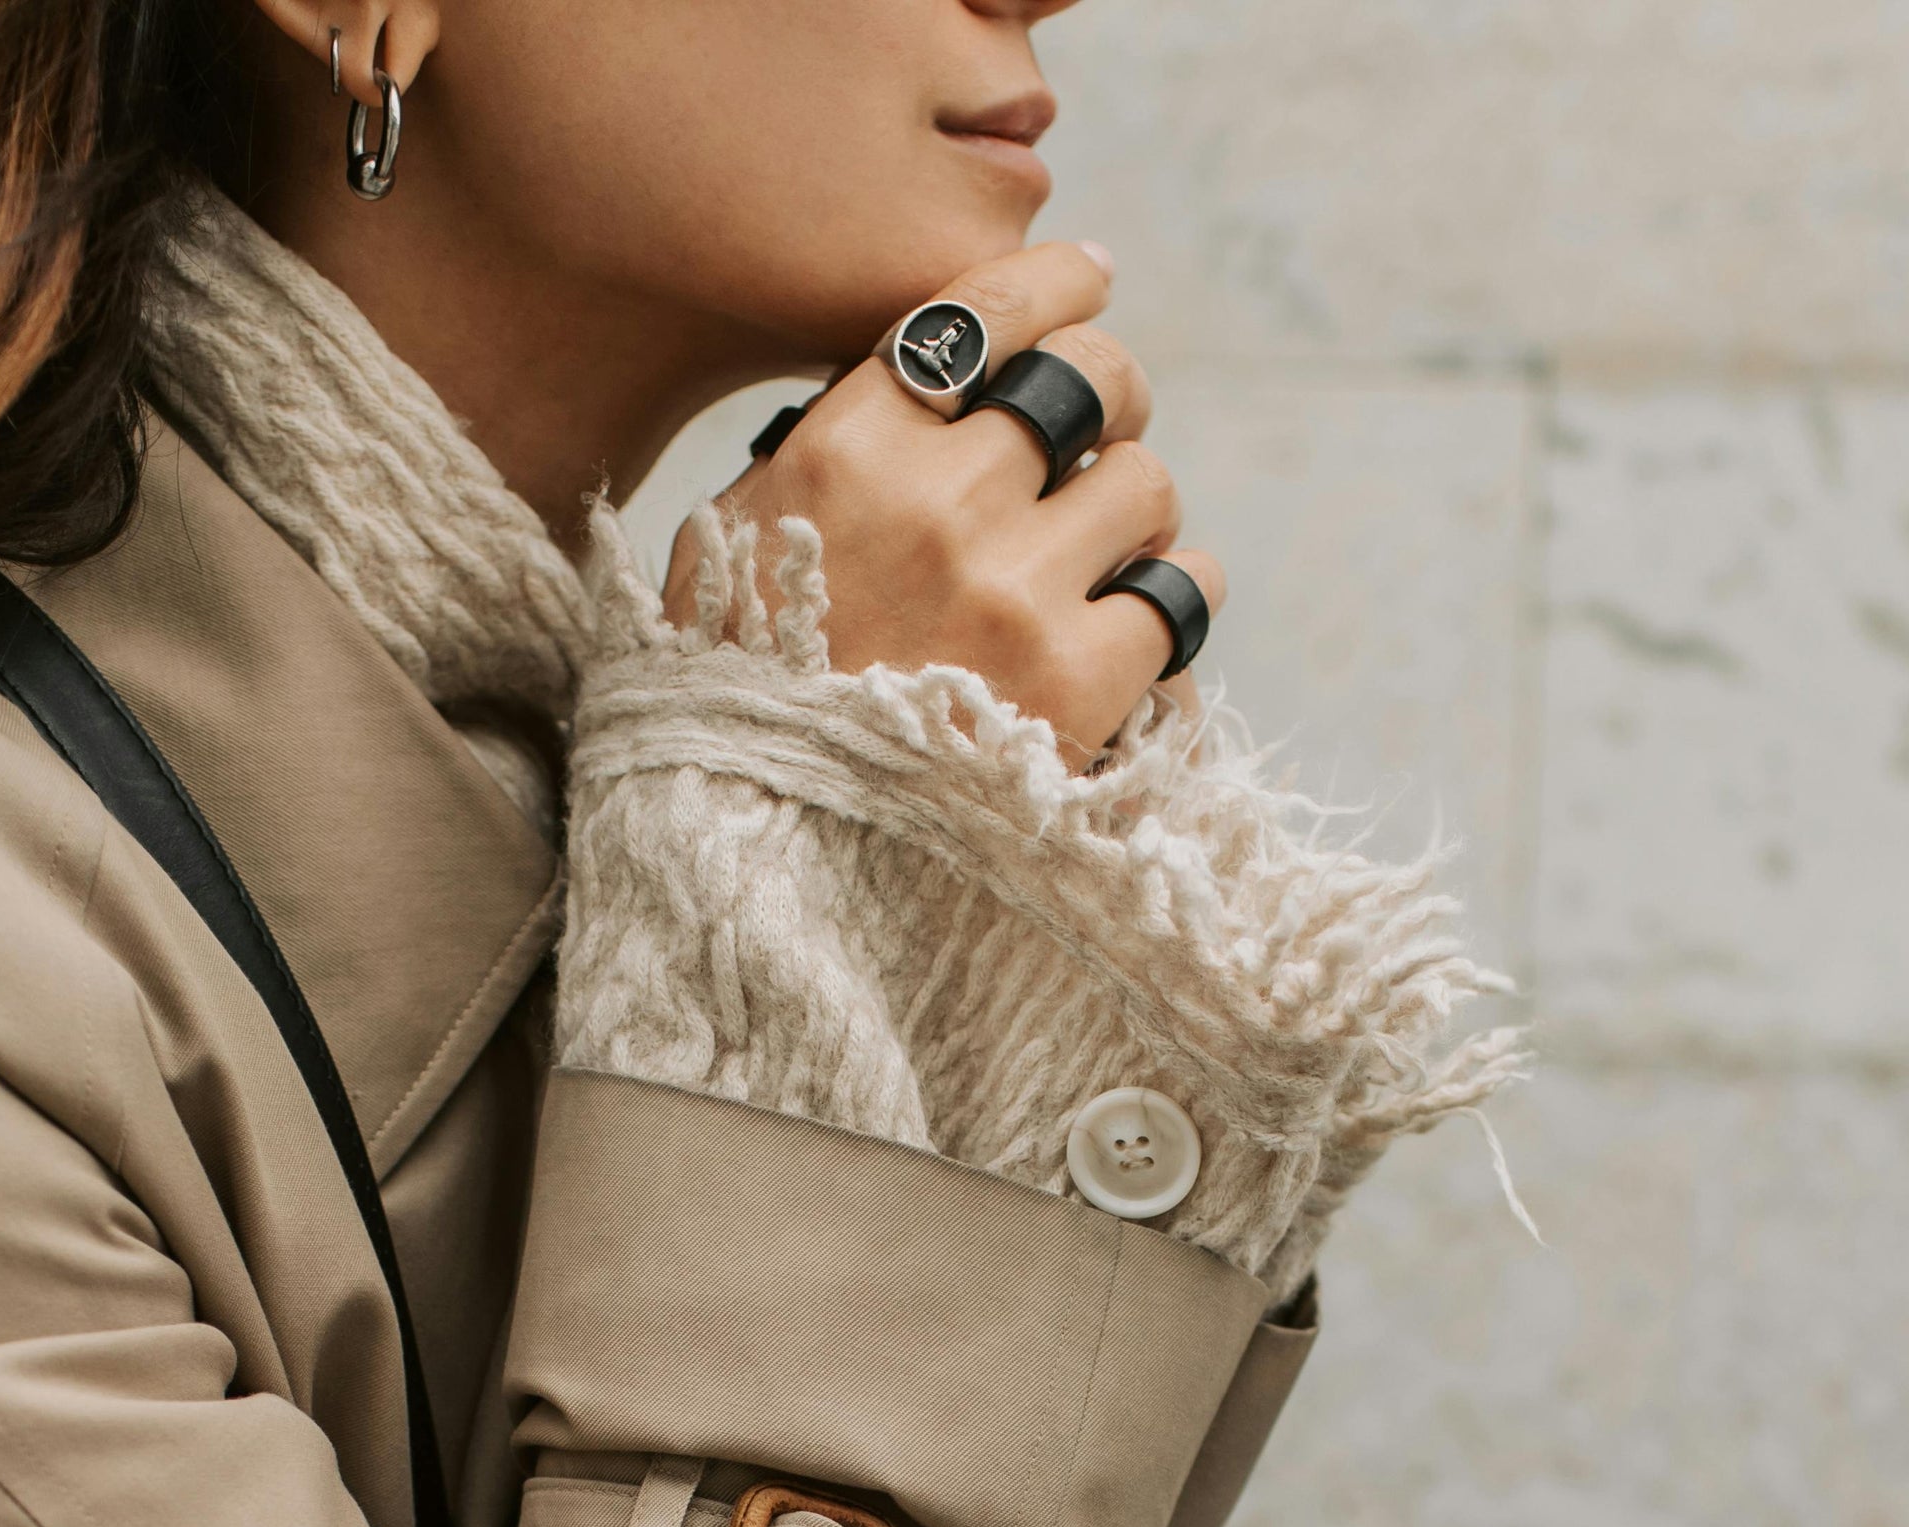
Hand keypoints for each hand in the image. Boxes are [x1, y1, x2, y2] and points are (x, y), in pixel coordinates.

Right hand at [676, 241, 1221, 755]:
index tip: (1089, 280)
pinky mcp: (1077, 683)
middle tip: (1103, 434)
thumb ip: (821, 456)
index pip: (985, 310)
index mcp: (843, 451)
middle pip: (1088, 378)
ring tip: (1101, 556)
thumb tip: (922, 383)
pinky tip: (1139, 622)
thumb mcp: (728, 550)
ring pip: (1143, 484)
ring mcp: (1012, 591)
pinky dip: (1171, 596)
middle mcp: (935, 502)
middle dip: (1110, 395)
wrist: (758, 865)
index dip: (1058, 284)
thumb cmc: (735, 706)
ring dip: (1133, 513)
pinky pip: (1181, 589)